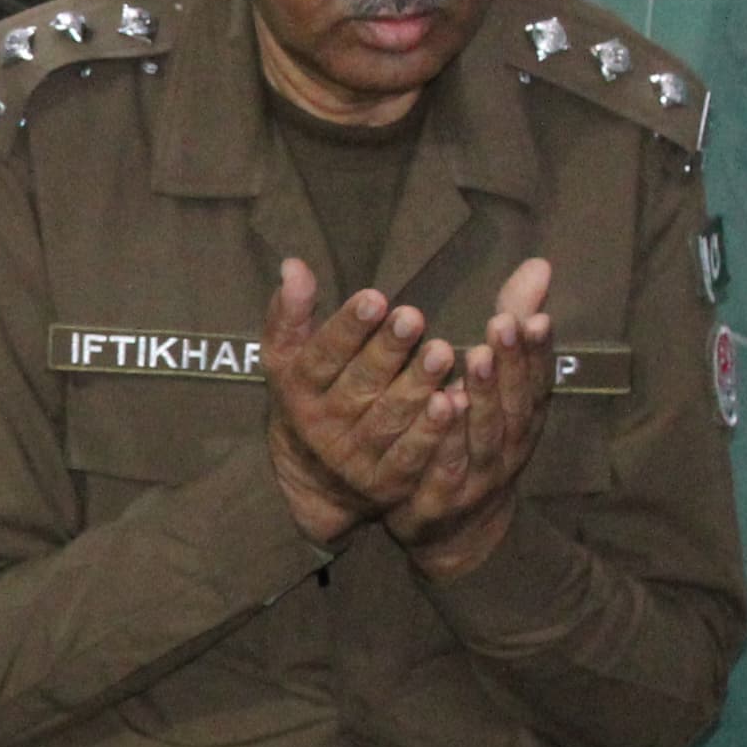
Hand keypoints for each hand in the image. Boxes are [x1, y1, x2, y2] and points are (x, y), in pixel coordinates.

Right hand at [260, 261, 464, 544]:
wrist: (315, 471)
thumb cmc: (311, 393)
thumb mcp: (289, 356)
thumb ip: (291, 312)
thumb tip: (293, 265)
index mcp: (299, 389)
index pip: (322, 356)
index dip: (347, 328)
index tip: (375, 298)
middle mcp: (323, 425)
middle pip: (358, 386)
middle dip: (386, 351)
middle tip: (414, 317)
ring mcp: (354, 457)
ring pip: (388, 420)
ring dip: (415, 387)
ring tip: (442, 353)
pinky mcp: (386, 481)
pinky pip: (411, 455)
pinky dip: (433, 432)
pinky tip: (457, 401)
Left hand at [385, 256, 555, 579]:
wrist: (455, 529)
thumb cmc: (477, 439)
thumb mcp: (499, 386)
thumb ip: (511, 327)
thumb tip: (540, 265)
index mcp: (524, 417)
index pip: (538, 380)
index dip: (539, 350)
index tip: (536, 316)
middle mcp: (510, 446)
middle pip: (515, 404)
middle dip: (510, 364)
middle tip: (501, 324)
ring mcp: (479, 476)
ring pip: (484, 435)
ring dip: (481, 398)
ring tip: (470, 359)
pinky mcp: (442, 499)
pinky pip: (444, 467)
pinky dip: (444, 440)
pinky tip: (436, 409)